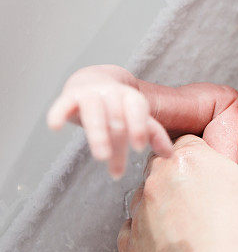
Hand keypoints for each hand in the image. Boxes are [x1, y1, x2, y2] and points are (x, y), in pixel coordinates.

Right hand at [47, 66, 172, 177]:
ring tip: (101, 157)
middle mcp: (112, 93)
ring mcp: (90, 93)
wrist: (94, 79)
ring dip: (98, 135)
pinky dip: (58, 113)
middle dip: (118, 145)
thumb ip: (152, 133)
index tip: (139, 148)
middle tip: (117, 172)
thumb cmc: (119, 105)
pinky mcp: (69, 96)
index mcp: (132, 98)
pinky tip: (55, 126)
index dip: (139, 128)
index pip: (138, 111)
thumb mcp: (137, 116)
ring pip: (94, 113)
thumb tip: (170, 155)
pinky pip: (63, 103)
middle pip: (116, 120)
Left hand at [116, 106, 237, 251]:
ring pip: (148, 197)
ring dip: (165, 204)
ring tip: (196, 228)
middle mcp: (155, 180)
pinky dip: (151, 234)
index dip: (207, 159)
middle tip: (211, 203)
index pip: (189, 143)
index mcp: (187, 158)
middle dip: (182, 177)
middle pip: (163, 166)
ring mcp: (138, 215)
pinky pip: (134, 231)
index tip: (221, 179)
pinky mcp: (130, 247)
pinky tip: (176, 246)